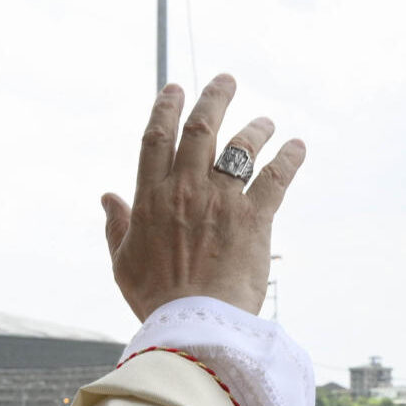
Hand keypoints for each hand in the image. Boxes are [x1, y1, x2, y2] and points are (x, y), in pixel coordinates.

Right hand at [102, 76, 303, 318]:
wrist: (194, 325)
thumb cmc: (156, 301)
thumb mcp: (123, 264)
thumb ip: (116, 227)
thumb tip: (107, 197)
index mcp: (149, 199)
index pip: (156, 139)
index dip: (165, 109)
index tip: (174, 89)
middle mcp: (185, 190)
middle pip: (200, 128)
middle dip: (214, 98)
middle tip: (226, 81)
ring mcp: (220, 201)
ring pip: (240, 147)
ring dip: (255, 128)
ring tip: (266, 121)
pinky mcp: (253, 218)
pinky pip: (275, 177)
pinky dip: (289, 157)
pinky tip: (298, 146)